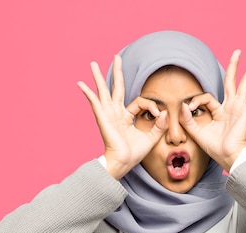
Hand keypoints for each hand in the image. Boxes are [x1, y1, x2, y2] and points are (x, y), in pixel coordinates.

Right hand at [77, 55, 167, 178]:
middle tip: (116, 57)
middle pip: (116, 88)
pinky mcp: (103, 117)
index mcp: (126, 117)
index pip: (139, 102)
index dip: (151, 105)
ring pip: (103, 91)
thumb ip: (159, 126)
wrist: (123, 162)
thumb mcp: (151, 138)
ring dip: (98, 76)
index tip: (159, 114)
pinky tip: (80, 83)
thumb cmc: (134, 154)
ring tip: (93, 63)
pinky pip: (94, 102)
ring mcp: (108, 114)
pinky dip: (88, 92)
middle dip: (117, 72)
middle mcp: (116, 113)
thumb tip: (166, 113)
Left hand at [179, 50, 245, 171]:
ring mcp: (240, 108)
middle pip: (232, 81)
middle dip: (234, 66)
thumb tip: (183, 104)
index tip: (189, 108)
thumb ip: (187, 119)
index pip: (207, 97)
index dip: (196, 100)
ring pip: (245, 84)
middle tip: (238, 51)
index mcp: (220, 111)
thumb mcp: (196, 132)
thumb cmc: (214, 148)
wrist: (228, 157)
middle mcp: (231, 107)